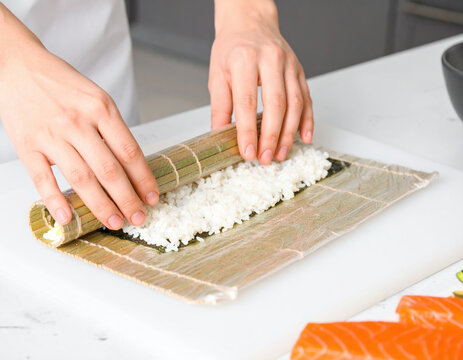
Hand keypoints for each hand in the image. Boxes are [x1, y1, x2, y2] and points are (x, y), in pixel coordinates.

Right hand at [0, 6, 157, 228]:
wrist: (18, 65)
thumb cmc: (63, 85)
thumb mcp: (97, 98)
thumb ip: (113, 129)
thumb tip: (132, 167)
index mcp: (101, 108)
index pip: (129, 151)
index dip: (143, 179)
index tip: (152, 197)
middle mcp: (77, 122)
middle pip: (109, 170)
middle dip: (127, 199)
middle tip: (138, 217)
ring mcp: (51, 134)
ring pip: (81, 178)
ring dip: (100, 205)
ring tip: (115, 222)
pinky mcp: (27, 144)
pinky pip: (42, 178)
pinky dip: (55, 200)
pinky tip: (68, 218)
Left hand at [209, 0, 312, 164]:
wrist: (250, 22)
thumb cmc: (231, 49)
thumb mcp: (217, 75)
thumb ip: (220, 107)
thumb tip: (220, 136)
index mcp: (244, 60)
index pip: (247, 103)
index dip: (247, 131)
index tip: (248, 152)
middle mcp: (270, 59)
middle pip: (275, 104)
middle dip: (271, 136)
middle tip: (266, 158)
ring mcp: (289, 64)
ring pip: (294, 103)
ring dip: (288, 133)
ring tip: (280, 153)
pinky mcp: (300, 70)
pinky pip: (307, 98)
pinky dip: (307, 121)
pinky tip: (303, 138)